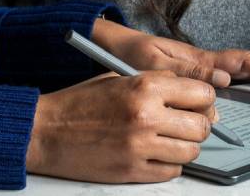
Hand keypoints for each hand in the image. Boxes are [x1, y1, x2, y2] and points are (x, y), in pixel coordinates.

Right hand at [27, 71, 215, 182]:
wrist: (46, 131)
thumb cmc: (79, 103)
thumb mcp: (117, 78)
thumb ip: (155, 83)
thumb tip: (191, 95)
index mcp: (143, 86)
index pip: (202, 94)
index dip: (203, 100)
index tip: (197, 103)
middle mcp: (146, 115)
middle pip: (202, 126)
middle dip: (198, 124)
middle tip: (185, 123)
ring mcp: (140, 146)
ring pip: (191, 151)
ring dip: (184, 146)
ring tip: (168, 140)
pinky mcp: (133, 170)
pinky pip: (171, 171)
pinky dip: (168, 164)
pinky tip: (154, 154)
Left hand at [91, 18, 249, 96]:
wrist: (113, 45)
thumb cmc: (130, 53)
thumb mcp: (155, 63)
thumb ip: (188, 71)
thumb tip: (225, 81)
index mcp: (200, 56)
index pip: (242, 63)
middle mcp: (205, 59)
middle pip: (249, 65)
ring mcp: (202, 65)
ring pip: (242, 70)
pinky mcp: (194, 72)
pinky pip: (228, 77)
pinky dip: (247, 82)